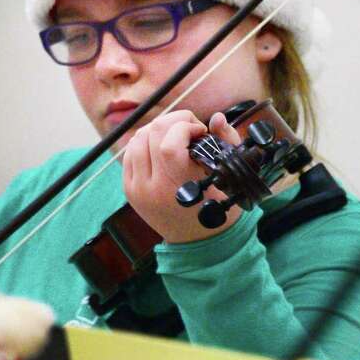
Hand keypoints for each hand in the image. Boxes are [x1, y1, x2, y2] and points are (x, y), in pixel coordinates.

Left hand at [122, 111, 242, 242]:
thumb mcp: (231, 178)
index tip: (201, 131)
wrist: (197, 242)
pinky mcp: (129, 189)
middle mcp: (153, 188)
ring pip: (137, 139)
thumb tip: (217, 118)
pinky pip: (129, 152)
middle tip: (189, 128)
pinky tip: (160, 145)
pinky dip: (144, 141)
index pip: (169, 144)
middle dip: (173, 121)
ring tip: (175, 135)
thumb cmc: (219, 209)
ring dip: (158, 129)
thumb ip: (227, 142)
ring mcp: (137, 189)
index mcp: (179, 187)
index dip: (185, 126)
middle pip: (151, 133)